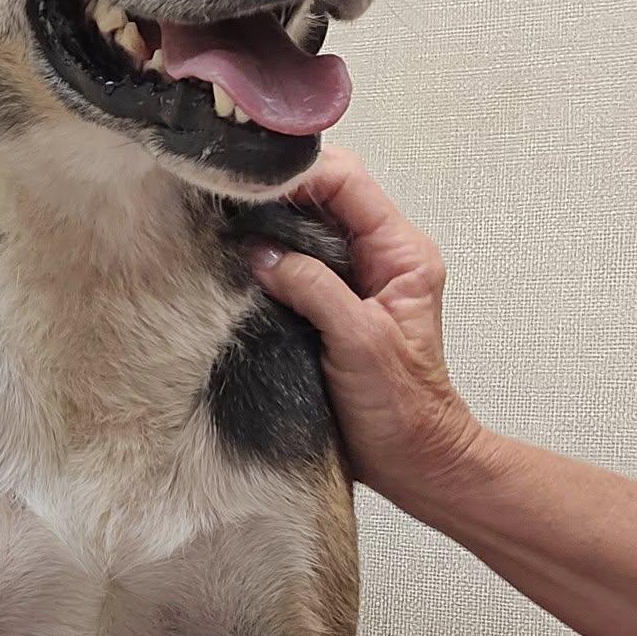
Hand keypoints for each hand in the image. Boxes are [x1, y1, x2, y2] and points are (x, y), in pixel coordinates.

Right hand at [246, 149, 491, 511]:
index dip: (298, 174)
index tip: (247, 182)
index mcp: (402, 253)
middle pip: (324, 196)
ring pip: (306, 227)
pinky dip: (267, 256)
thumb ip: (313, 287)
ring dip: (268, 223)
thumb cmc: (403, 410)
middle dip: (276, 191)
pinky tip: (235, 259)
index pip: (347, 184)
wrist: (414, 461)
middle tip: (225, 199)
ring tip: (223, 222)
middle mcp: (380, 256)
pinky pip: (296, 263)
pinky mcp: (331, 304)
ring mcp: (355, 279)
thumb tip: (259, 252)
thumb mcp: (359, 342)